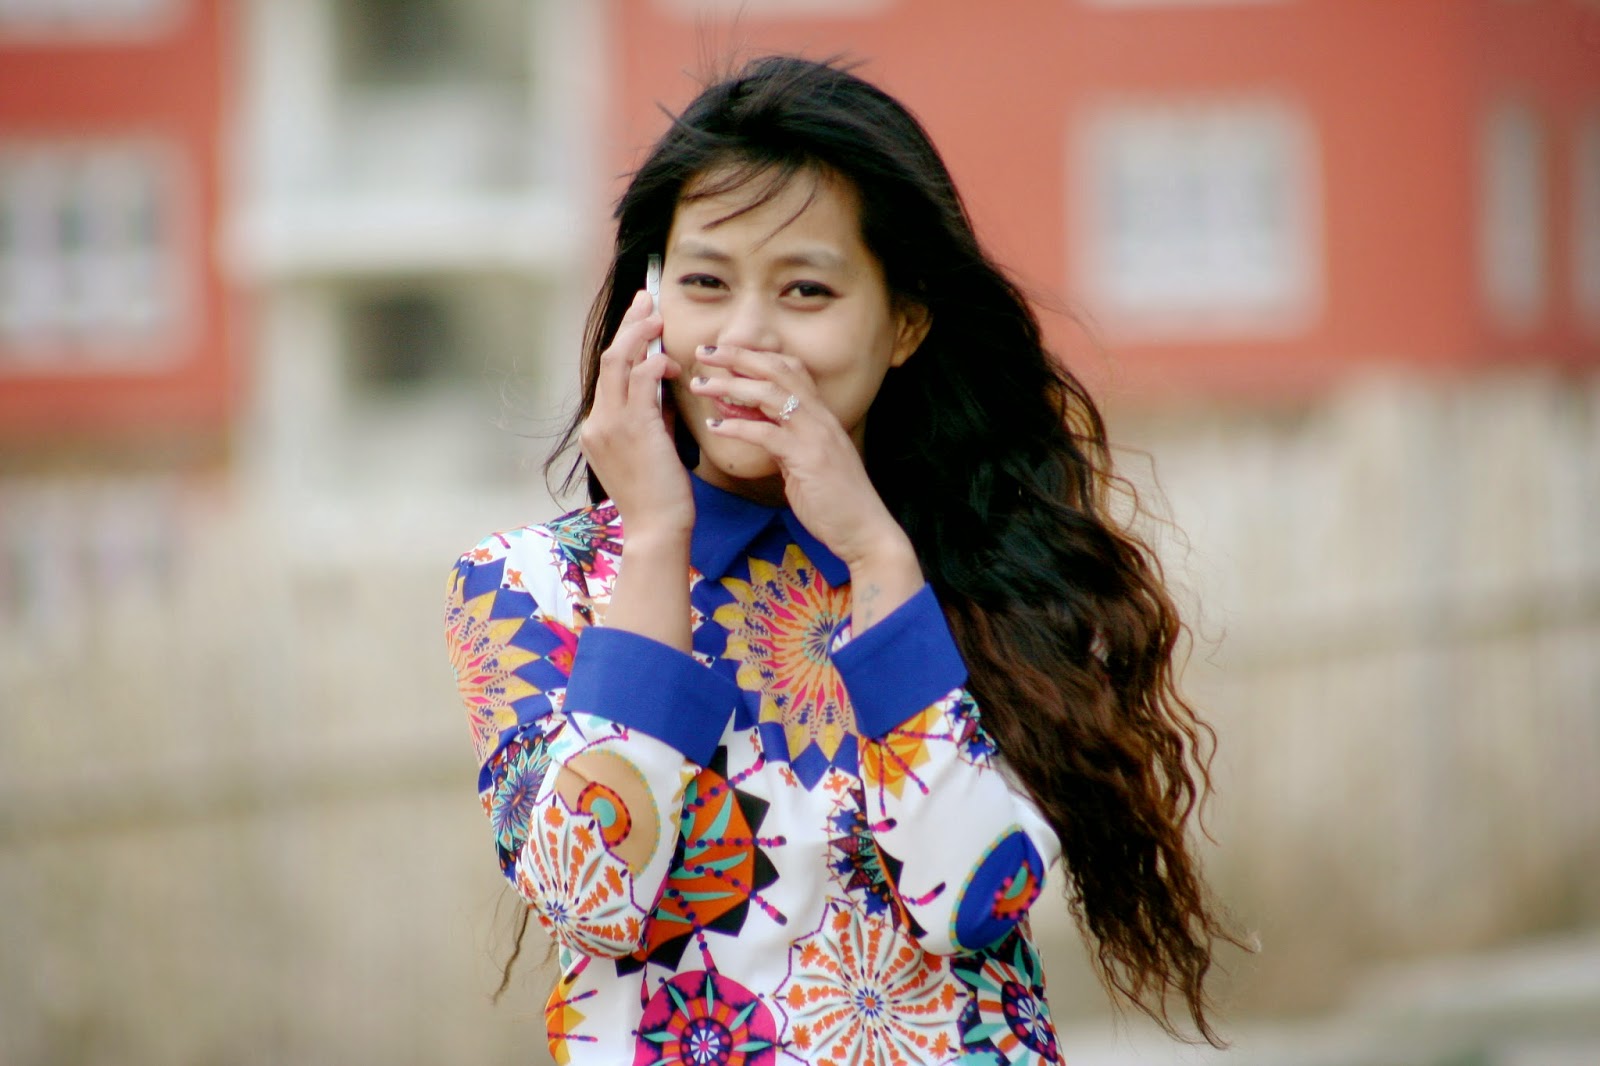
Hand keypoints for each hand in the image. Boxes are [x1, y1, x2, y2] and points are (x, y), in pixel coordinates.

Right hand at [579, 290, 692, 540]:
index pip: (608, 373)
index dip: (624, 340)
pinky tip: (668, 361)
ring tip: (659, 318)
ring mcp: (610, 425)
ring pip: (618, 362)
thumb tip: (662, 385)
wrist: (657, 528)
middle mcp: (597, 423)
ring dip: (640, 335)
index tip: (640, 319)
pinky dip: (654, 364)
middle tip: (648, 301)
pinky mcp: (633, 430)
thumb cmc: (658, 496)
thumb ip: (651, 415)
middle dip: (629, 325)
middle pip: (608, 358)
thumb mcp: (650, 447)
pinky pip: (641, 382)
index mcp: (597, 428)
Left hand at [688, 345, 913, 572]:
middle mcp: (820, 417)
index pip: (791, 368)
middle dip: (738, 357)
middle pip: (777, 370)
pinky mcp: (808, 458)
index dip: (758, 355)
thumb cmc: (835, 500)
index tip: (726, 352)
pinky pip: (766, 433)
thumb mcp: (807, 461)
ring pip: (769, 394)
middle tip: (704, 352)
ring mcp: (816, 435)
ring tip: (701, 386)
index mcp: (821, 414)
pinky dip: (738, 427)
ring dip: (730, 386)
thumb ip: (784, 439)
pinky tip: (715, 427)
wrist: (863, 529)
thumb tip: (757, 426)